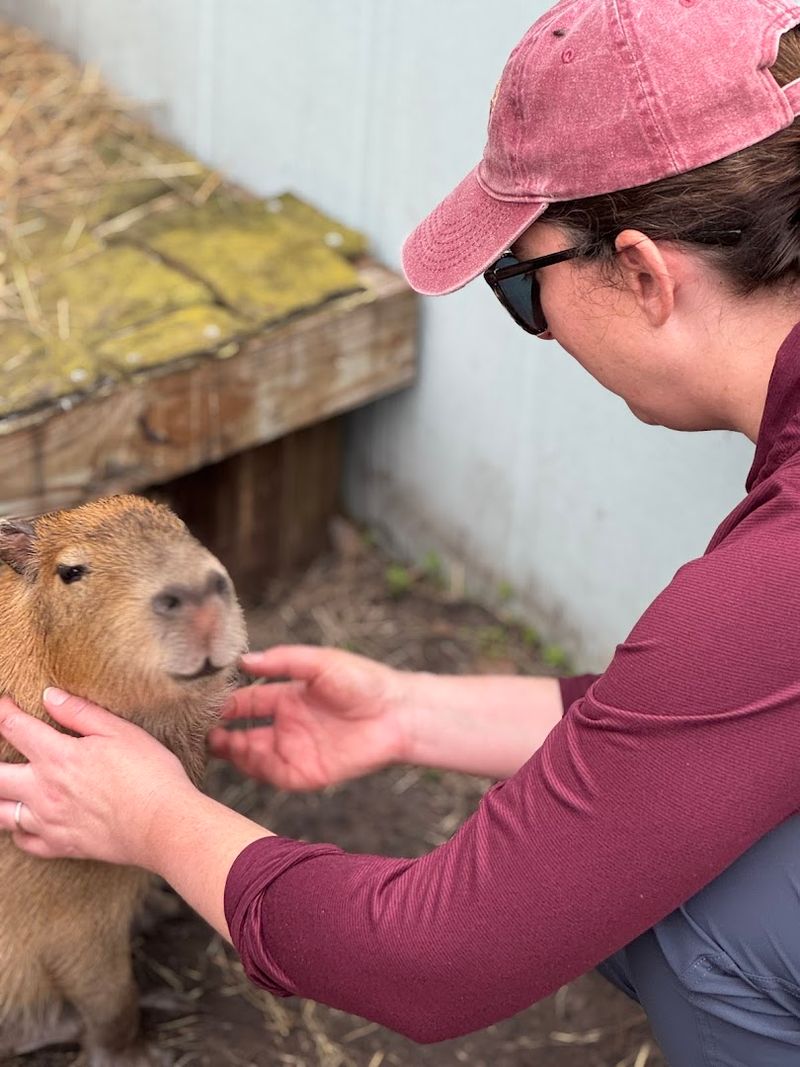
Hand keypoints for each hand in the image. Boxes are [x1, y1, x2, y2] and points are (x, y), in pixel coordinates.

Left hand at [0, 689, 195, 866]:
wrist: (163, 824)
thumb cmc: (150, 774)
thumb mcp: (121, 731)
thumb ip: (80, 713)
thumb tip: (50, 696)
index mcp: (58, 756)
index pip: (14, 727)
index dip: (1, 711)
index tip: (2, 702)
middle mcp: (44, 790)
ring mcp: (48, 821)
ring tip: (5, 784)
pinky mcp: (60, 845)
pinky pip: (22, 841)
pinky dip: (17, 830)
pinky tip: (24, 819)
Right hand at [208, 646, 411, 790]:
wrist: (398, 713)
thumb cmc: (363, 681)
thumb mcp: (320, 663)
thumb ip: (283, 661)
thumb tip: (245, 660)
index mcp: (287, 698)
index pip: (246, 703)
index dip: (224, 704)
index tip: (200, 703)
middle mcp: (287, 725)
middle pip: (241, 733)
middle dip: (219, 733)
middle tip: (199, 730)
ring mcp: (295, 750)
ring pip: (251, 757)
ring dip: (232, 752)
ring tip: (214, 743)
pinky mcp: (307, 773)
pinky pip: (273, 776)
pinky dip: (255, 771)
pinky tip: (242, 758)